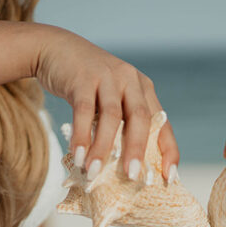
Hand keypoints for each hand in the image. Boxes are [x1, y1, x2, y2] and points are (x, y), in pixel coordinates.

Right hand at [34, 26, 178, 180]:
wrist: (55, 49)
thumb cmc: (87, 85)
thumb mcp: (112, 98)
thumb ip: (122, 123)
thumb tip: (127, 168)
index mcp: (143, 88)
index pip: (163, 122)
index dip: (168, 150)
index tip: (169, 177)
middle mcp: (129, 80)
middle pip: (140, 118)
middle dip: (137, 150)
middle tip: (132, 177)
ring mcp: (107, 76)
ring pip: (111, 116)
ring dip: (103, 147)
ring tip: (94, 173)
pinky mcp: (82, 77)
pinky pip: (83, 110)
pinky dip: (81, 135)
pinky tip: (78, 155)